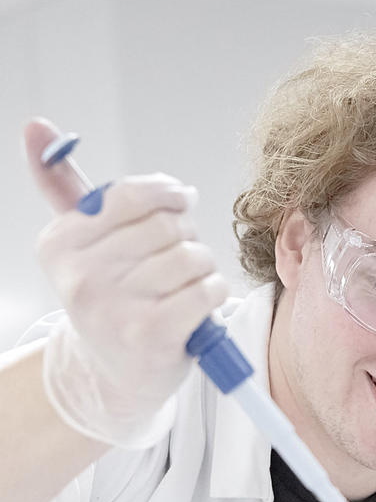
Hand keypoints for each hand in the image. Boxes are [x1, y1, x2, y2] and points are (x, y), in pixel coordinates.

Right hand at [25, 119, 228, 447]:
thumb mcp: (79, 242)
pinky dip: (213, 293)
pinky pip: (207, 289)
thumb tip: (36, 125)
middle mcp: (80, 276)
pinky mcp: (152, 336)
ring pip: (192, 255)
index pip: (134, 194)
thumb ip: (62, 185)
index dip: (169, 195)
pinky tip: (196, 306)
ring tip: (183, 285)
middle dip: (186, 234)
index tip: (178, 202)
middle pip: (167, 224)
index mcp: (60, 244)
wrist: (114, 376)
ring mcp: (114, 309)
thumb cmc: (109, 295)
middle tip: (176, 257)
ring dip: (201, 267)